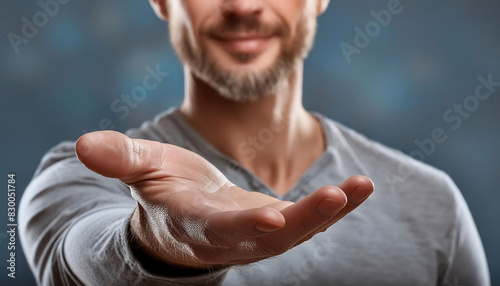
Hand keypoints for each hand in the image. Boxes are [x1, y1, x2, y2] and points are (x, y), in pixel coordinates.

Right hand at [76, 131, 372, 268]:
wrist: (184, 220)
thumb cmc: (163, 191)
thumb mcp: (142, 170)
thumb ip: (120, 158)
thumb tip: (83, 144)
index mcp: (195, 222)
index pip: (219, 228)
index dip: (243, 228)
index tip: (272, 221)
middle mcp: (231, 238)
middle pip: (269, 237)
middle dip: (305, 220)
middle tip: (338, 198)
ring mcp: (258, 238)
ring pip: (297, 232)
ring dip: (329, 213)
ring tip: (360, 189)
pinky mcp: (277, 228)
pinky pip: (309, 221)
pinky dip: (335, 207)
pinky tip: (360, 188)